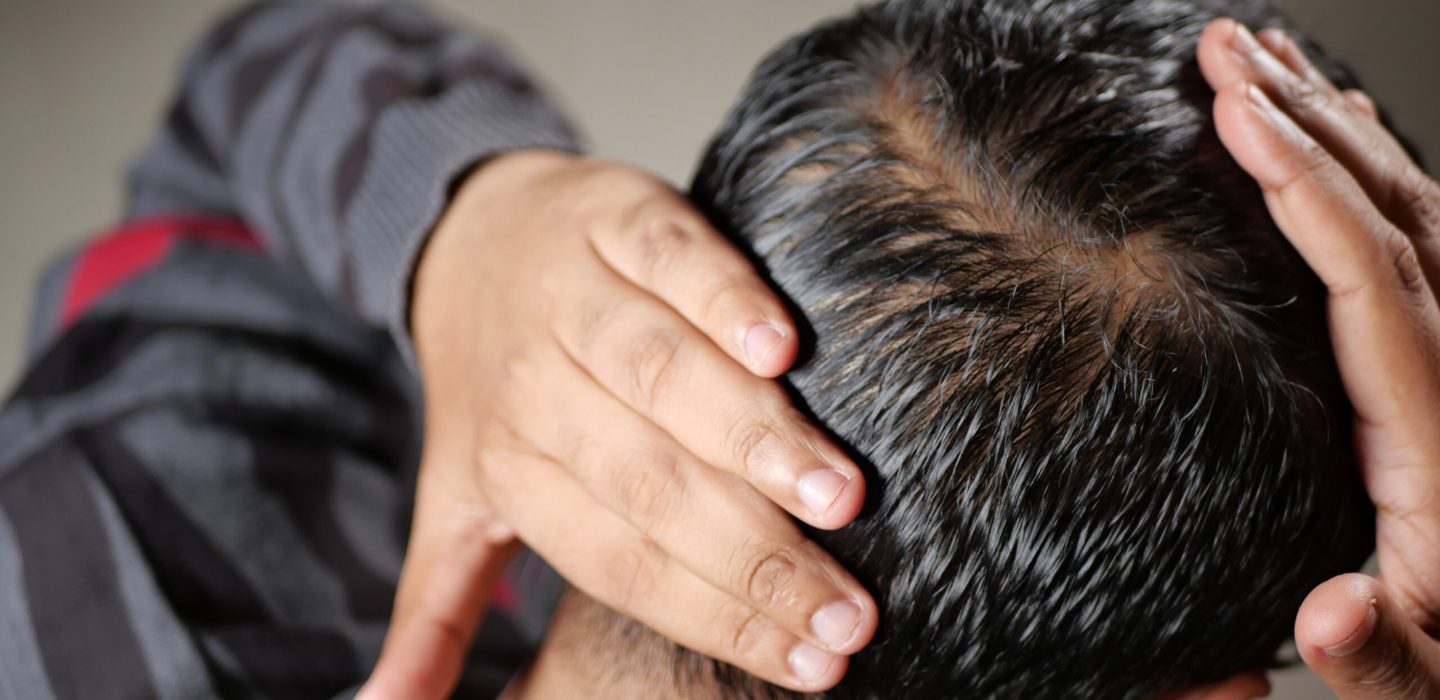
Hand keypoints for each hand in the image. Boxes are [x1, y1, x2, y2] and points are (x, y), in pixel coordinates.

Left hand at [360, 150, 876, 696]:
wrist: (467, 238)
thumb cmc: (488, 390)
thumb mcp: (450, 505)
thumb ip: (432, 613)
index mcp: (507, 469)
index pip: (619, 561)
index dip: (714, 616)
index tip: (812, 664)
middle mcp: (533, 386)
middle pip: (647, 482)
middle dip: (754, 554)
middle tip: (848, 613)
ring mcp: (571, 295)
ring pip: (658, 374)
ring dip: (750, 438)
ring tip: (838, 496)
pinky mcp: (612, 216)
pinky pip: (670, 260)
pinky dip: (723, 300)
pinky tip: (783, 350)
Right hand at [1199, 18, 1439, 697]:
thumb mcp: (1416, 686)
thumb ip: (1375, 657)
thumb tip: (1325, 616)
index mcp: (1439, 439)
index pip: (1374, 280)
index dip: (1306, 190)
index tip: (1237, 115)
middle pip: (1392, 213)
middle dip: (1302, 119)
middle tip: (1222, 49)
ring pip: (1407, 209)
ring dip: (1328, 126)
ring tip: (1255, 60)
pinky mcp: (1438, 367)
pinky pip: (1414, 237)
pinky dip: (1361, 170)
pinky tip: (1331, 130)